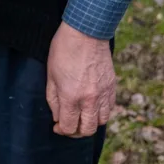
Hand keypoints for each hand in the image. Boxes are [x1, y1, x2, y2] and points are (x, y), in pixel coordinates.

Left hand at [45, 22, 115, 137]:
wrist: (87, 32)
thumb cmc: (64, 50)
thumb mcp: (51, 75)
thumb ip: (53, 100)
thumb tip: (58, 117)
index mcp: (71, 96)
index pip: (68, 127)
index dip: (61, 130)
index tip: (57, 125)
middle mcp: (90, 99)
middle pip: (86, 130)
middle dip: (75, 132)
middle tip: (68, 124)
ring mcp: (104, 93)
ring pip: (101, 122)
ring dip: (90, 123)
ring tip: (81, 116)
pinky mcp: (112, 86)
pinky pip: (110, 108)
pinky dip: (101, 112)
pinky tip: (92, 106)